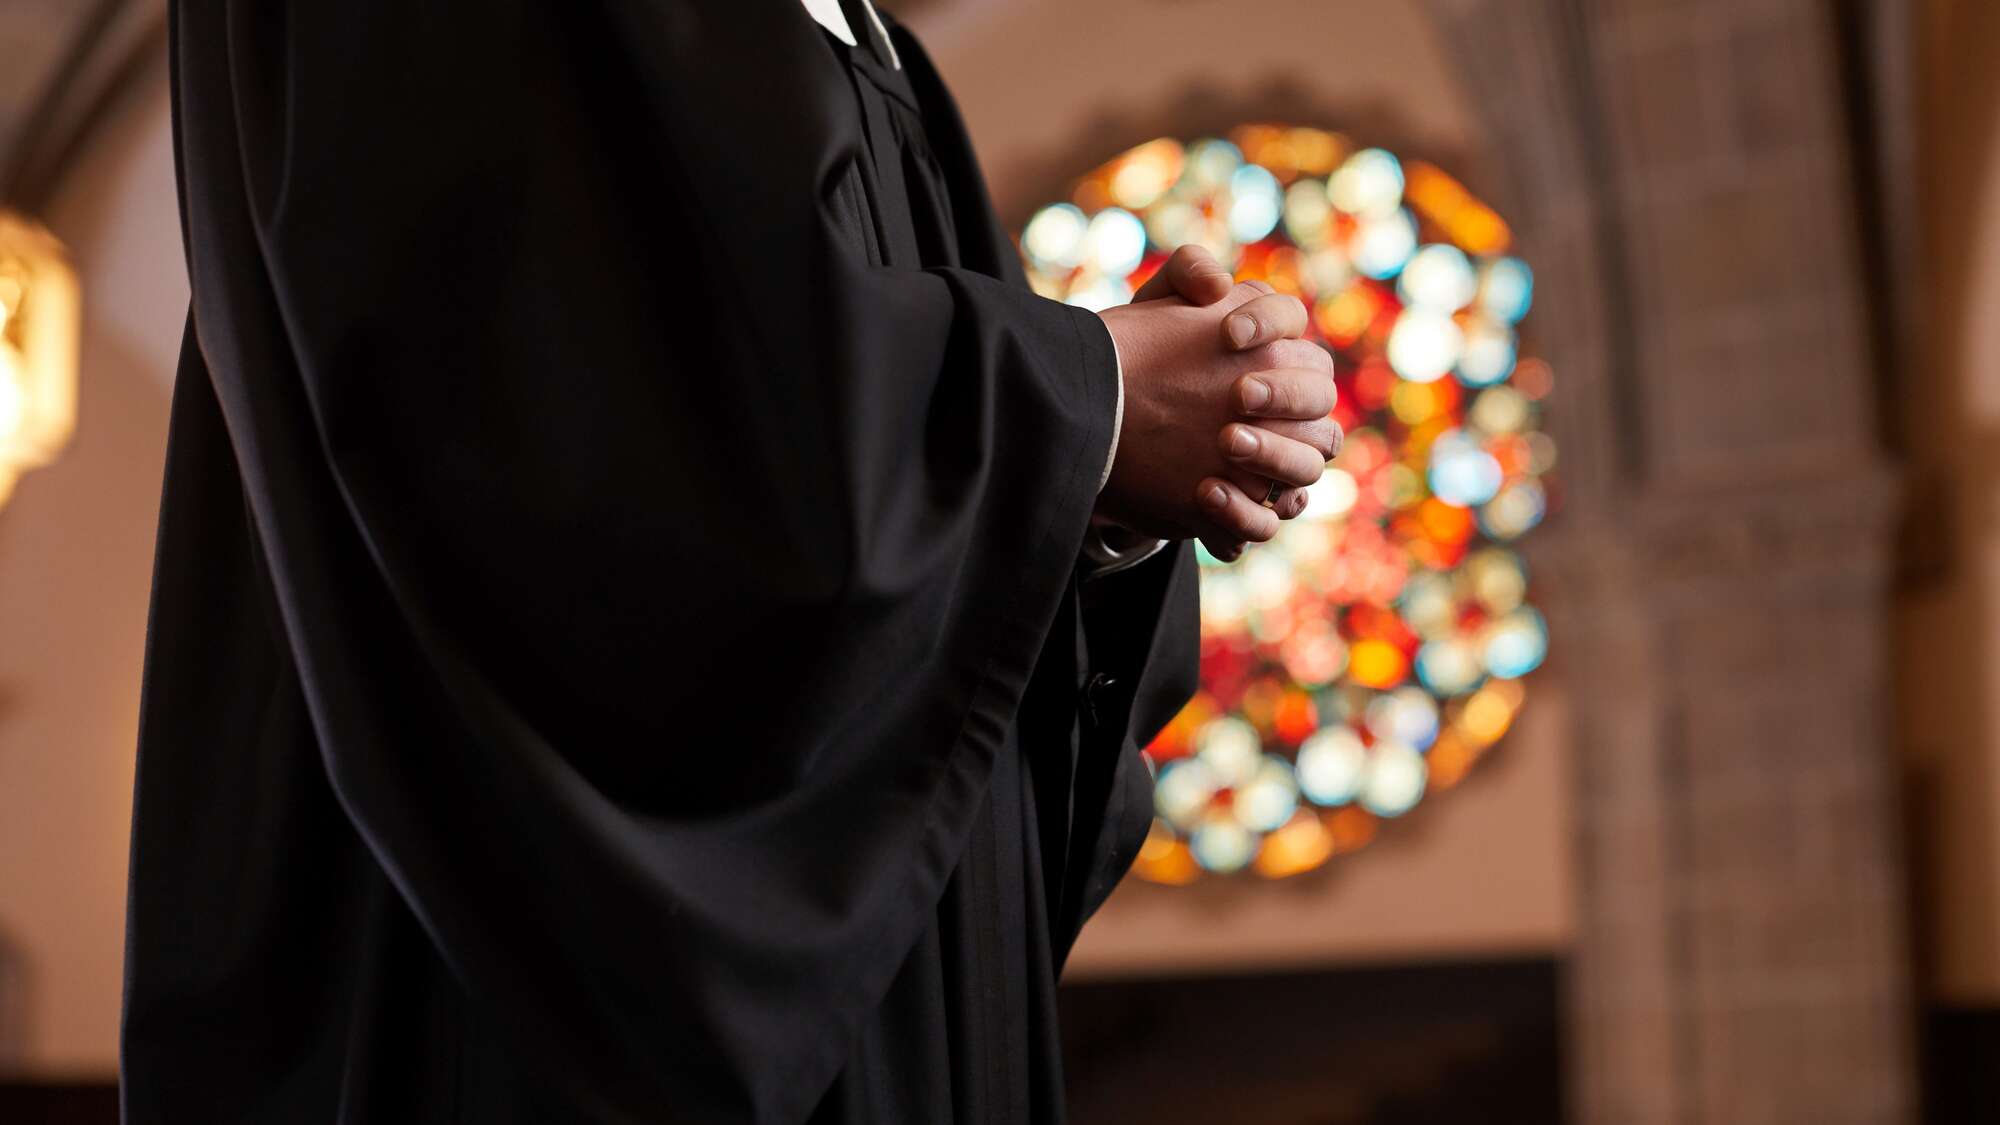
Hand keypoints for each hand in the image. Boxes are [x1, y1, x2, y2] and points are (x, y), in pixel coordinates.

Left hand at [1094, 281, 1336, 545]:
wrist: (1113, 421)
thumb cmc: (1145, 357)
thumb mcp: (1154, 311)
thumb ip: (1184, 274)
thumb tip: (1217, 285)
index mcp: (1273, 347)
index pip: (1293, 326)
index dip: (1271, 326)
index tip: (1227, 335)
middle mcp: (1289, 407)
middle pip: (1318, 399)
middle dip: (1285, 395)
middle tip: (1238, 393)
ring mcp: (1274, 461)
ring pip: (1307, 466)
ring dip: (1274, 455)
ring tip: (1225, 440)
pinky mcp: (1246, 507)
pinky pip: (1265, 521)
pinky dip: (1243, 512)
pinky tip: (1204, 493)